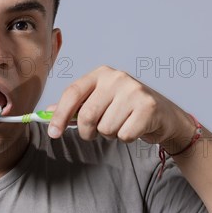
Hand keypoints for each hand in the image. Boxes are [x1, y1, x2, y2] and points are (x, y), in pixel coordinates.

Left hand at [46, 65, 196, 151]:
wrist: (164, 115)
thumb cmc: (126, 108)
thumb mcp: (100, 101)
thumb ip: (75, 106)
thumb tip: (47, 113)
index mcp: (101, 74)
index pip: (72, 93)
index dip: (60, 115)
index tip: (53, 133)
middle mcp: (117, 78)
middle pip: (87, 115)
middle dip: (88, 131)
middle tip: (97, 132)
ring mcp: (134, 91)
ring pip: (106, 128)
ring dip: (110, 134)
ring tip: (122, 124)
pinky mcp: (148, 107)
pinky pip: (124, 135)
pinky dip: (126, 138)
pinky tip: (134, 127)